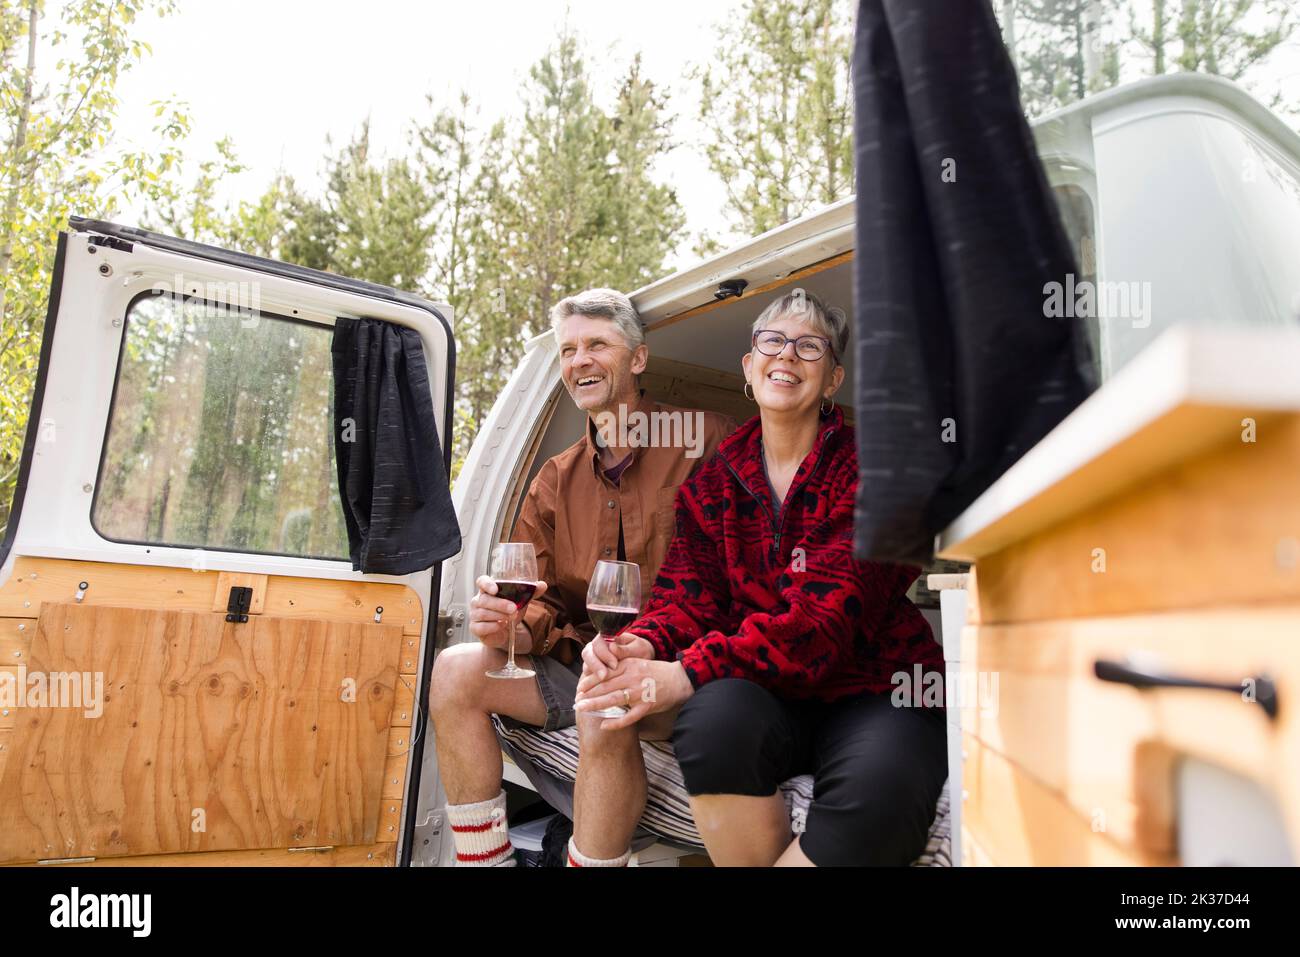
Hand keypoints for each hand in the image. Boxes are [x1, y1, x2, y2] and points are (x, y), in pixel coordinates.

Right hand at [468, 574, 546, 651]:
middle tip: (514, 609)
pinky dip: (493, 626)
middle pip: (484, 599)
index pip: (482, 581)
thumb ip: (530, 593)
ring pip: (482, 613)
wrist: (504, 633)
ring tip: (511, 617)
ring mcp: (474, 614)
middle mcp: (478, 601)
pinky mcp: (475, 628)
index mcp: (488, 590)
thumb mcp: (520, 601)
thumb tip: (543, 585)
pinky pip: (481, 626)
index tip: (495, 589)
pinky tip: (502, 625)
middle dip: (500, 604)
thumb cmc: (509, 613)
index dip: (486, 584)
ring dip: (499, 615)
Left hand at [575, 659, 692, 730]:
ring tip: (582, 709)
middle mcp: (633, 678)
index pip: (605, 673)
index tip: (579, 687)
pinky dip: (616, 722)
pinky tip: (604, 725)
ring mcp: (640, 693)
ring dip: (595, 705)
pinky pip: (629, 717)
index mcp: (629, 665)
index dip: (590, 681)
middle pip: (605, 686)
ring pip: (613, 699)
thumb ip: (621, 663)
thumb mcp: (638, 661)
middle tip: (576, 701)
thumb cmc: (657, 671)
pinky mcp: (647, 707)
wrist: (680, 680)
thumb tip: (602, 668)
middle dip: (588, 694)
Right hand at [580, 631, 654, 683]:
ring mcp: (594, 661)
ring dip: (592, 677)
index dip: (604, 654)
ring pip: (586, 667)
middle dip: (595, 666)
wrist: (643, 661)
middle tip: (604, 676)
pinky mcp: (594, 673)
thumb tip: (612, 647)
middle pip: (587, 654)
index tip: (614, 665)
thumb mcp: (637, 649)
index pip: (598, 643)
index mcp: (607, 638)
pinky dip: (591, 685)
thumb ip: (625, 649)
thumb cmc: (640, 652)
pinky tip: (596, 692)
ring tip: (601, 685)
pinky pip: (588, 679)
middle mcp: (597, 649)